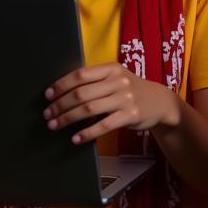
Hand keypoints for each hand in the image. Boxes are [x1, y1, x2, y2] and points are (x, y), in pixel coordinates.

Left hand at [43, 63, 178, 144]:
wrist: (160, 102)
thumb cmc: (131, 91)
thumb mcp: (117, 79)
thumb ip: (96, 82)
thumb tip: (62, 93)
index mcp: (112, 69)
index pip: (81, 75)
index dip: (61, 85)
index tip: (47, 95)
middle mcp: (119, 81)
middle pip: (81, 93)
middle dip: (60, 105)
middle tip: (47, 114)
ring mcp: (126, 98)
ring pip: (89, 109)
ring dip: (67, 118)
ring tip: (54, 125)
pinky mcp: (131, 115)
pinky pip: (103, 125)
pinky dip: (86, 133)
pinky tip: (75, 138)